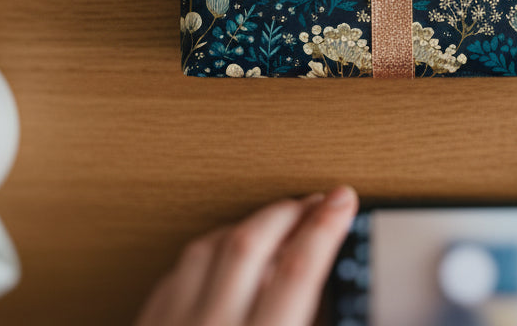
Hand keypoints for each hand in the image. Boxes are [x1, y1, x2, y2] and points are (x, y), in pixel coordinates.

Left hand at [134, 186, 357, 325]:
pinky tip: (220, 255)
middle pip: (249, 242)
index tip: (341, 201)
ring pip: (207, 247)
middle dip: (287, 211)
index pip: (296, 270)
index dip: (324, 227)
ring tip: (272, 223)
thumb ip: (301, 322)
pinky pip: (175, 273)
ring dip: (245, 227)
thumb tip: (316, 295)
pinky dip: (205, 255)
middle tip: (314, 201)